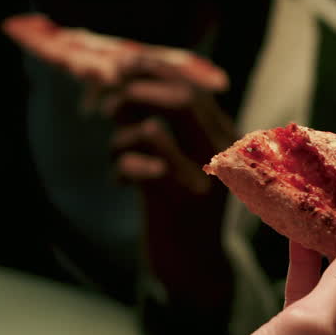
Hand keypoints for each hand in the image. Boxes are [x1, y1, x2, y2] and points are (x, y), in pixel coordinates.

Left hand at [99, 55, 236, 194]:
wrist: (193, 268)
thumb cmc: (182, 206)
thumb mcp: (189, 159)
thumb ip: (173, 121)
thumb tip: (128, 68)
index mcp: (226, 138)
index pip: (194, 90)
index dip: (155, 71)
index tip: (123, 66)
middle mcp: (223, 155)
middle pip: (182, 100)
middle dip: (137, 93)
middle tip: (108, 107)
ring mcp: (202, 180)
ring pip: (152, 130)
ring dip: (121, 138)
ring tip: (117, 154)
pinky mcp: (175, 204)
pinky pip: (133, 165)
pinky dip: (118, 169)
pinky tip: (121, 182)